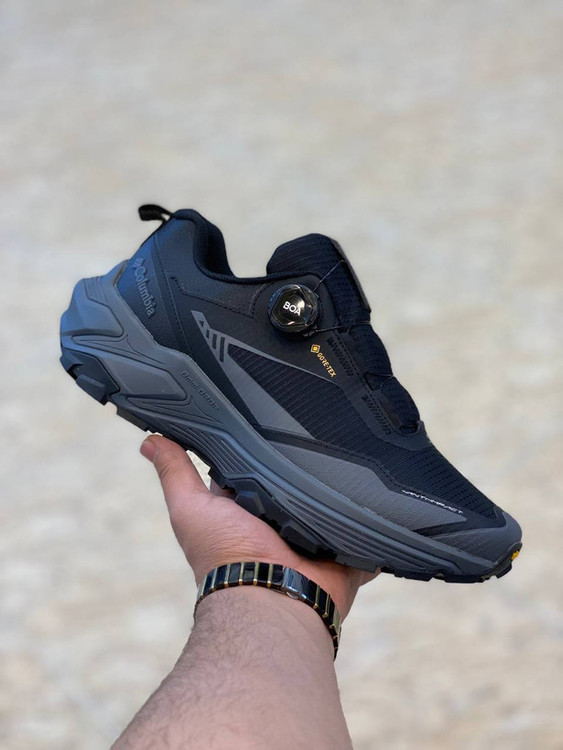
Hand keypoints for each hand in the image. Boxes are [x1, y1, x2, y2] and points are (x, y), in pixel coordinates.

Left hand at [141, 435, 376, 616]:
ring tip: (355, 448)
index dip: (259, 443)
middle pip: (297, 481)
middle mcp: (281, 521)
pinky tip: (385, 494)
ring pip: (332, 501)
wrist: (273, 599)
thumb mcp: (191, 507)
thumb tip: (148, 440)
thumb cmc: (226, 556)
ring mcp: (315, 536)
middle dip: (306, 461)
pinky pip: (364, 531)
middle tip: (321, 423)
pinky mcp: (346, 549)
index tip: (271, 409)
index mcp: (246, 508)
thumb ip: (175, 473)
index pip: (254, 465)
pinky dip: (372, 520)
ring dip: (340, 486)